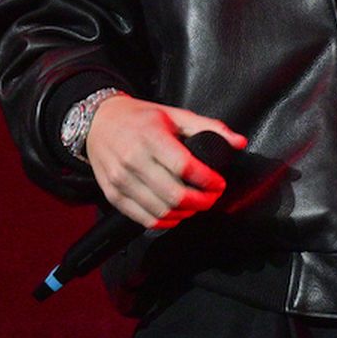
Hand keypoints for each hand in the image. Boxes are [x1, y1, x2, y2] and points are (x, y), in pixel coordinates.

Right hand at [84, 95, 247, 229]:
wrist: (98, 122)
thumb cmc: (138, 118)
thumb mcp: (174, 115)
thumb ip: (208, 127)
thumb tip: (238, 142)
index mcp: (150, 137)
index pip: (185, 167)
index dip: (208, 181)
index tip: (218, 183)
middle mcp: (133, 160)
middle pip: (175, 195)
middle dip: (201, 202)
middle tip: (211, 197)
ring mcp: (121, 180)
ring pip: (160, 211)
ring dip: (185, 214)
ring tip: (195, 205)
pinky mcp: (113, 195)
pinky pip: (143, 219)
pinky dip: (164, 222)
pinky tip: (175, 214)